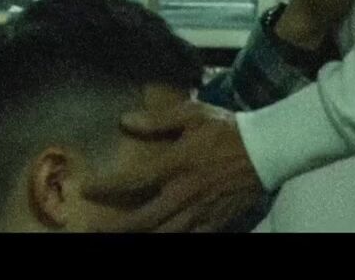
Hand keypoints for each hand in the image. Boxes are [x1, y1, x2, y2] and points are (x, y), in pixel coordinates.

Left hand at [81, 101, 264, 232]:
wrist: (268, 150)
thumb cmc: (227, 129)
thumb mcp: (192, 114)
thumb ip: (158, 119)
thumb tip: (124, 121)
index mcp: (177, 164)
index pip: (133, 179)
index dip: (106, 186)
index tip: (86, 188)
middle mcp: (185, 193)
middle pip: (143, 219)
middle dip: (115, 227)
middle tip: (92, 229)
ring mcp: (201, 212)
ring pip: (164, 235)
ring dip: (140, 237)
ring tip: (119, 238)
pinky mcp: (217, 223)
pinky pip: (192, 239)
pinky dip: (173, 241)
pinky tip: (159, 239)